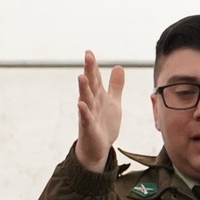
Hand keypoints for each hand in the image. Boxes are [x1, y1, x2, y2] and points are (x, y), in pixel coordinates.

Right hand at [75, 51, 124, 172]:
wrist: (98, 147)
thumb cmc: (104, 123)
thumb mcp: (113, 102)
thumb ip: (115, 85)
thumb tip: (118, 66)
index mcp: (97, 95)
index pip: (95, 77)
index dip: (93, 65)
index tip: (89, 52)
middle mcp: (91, 102)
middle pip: (90, 84)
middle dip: (89, 70)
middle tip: (87, 56)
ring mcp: (89, 114)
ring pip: (86, 99)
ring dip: (84, 88)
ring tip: (82, 76)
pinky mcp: (88, 127)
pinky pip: (85, 118)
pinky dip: (84, 111)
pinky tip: (81, 103)